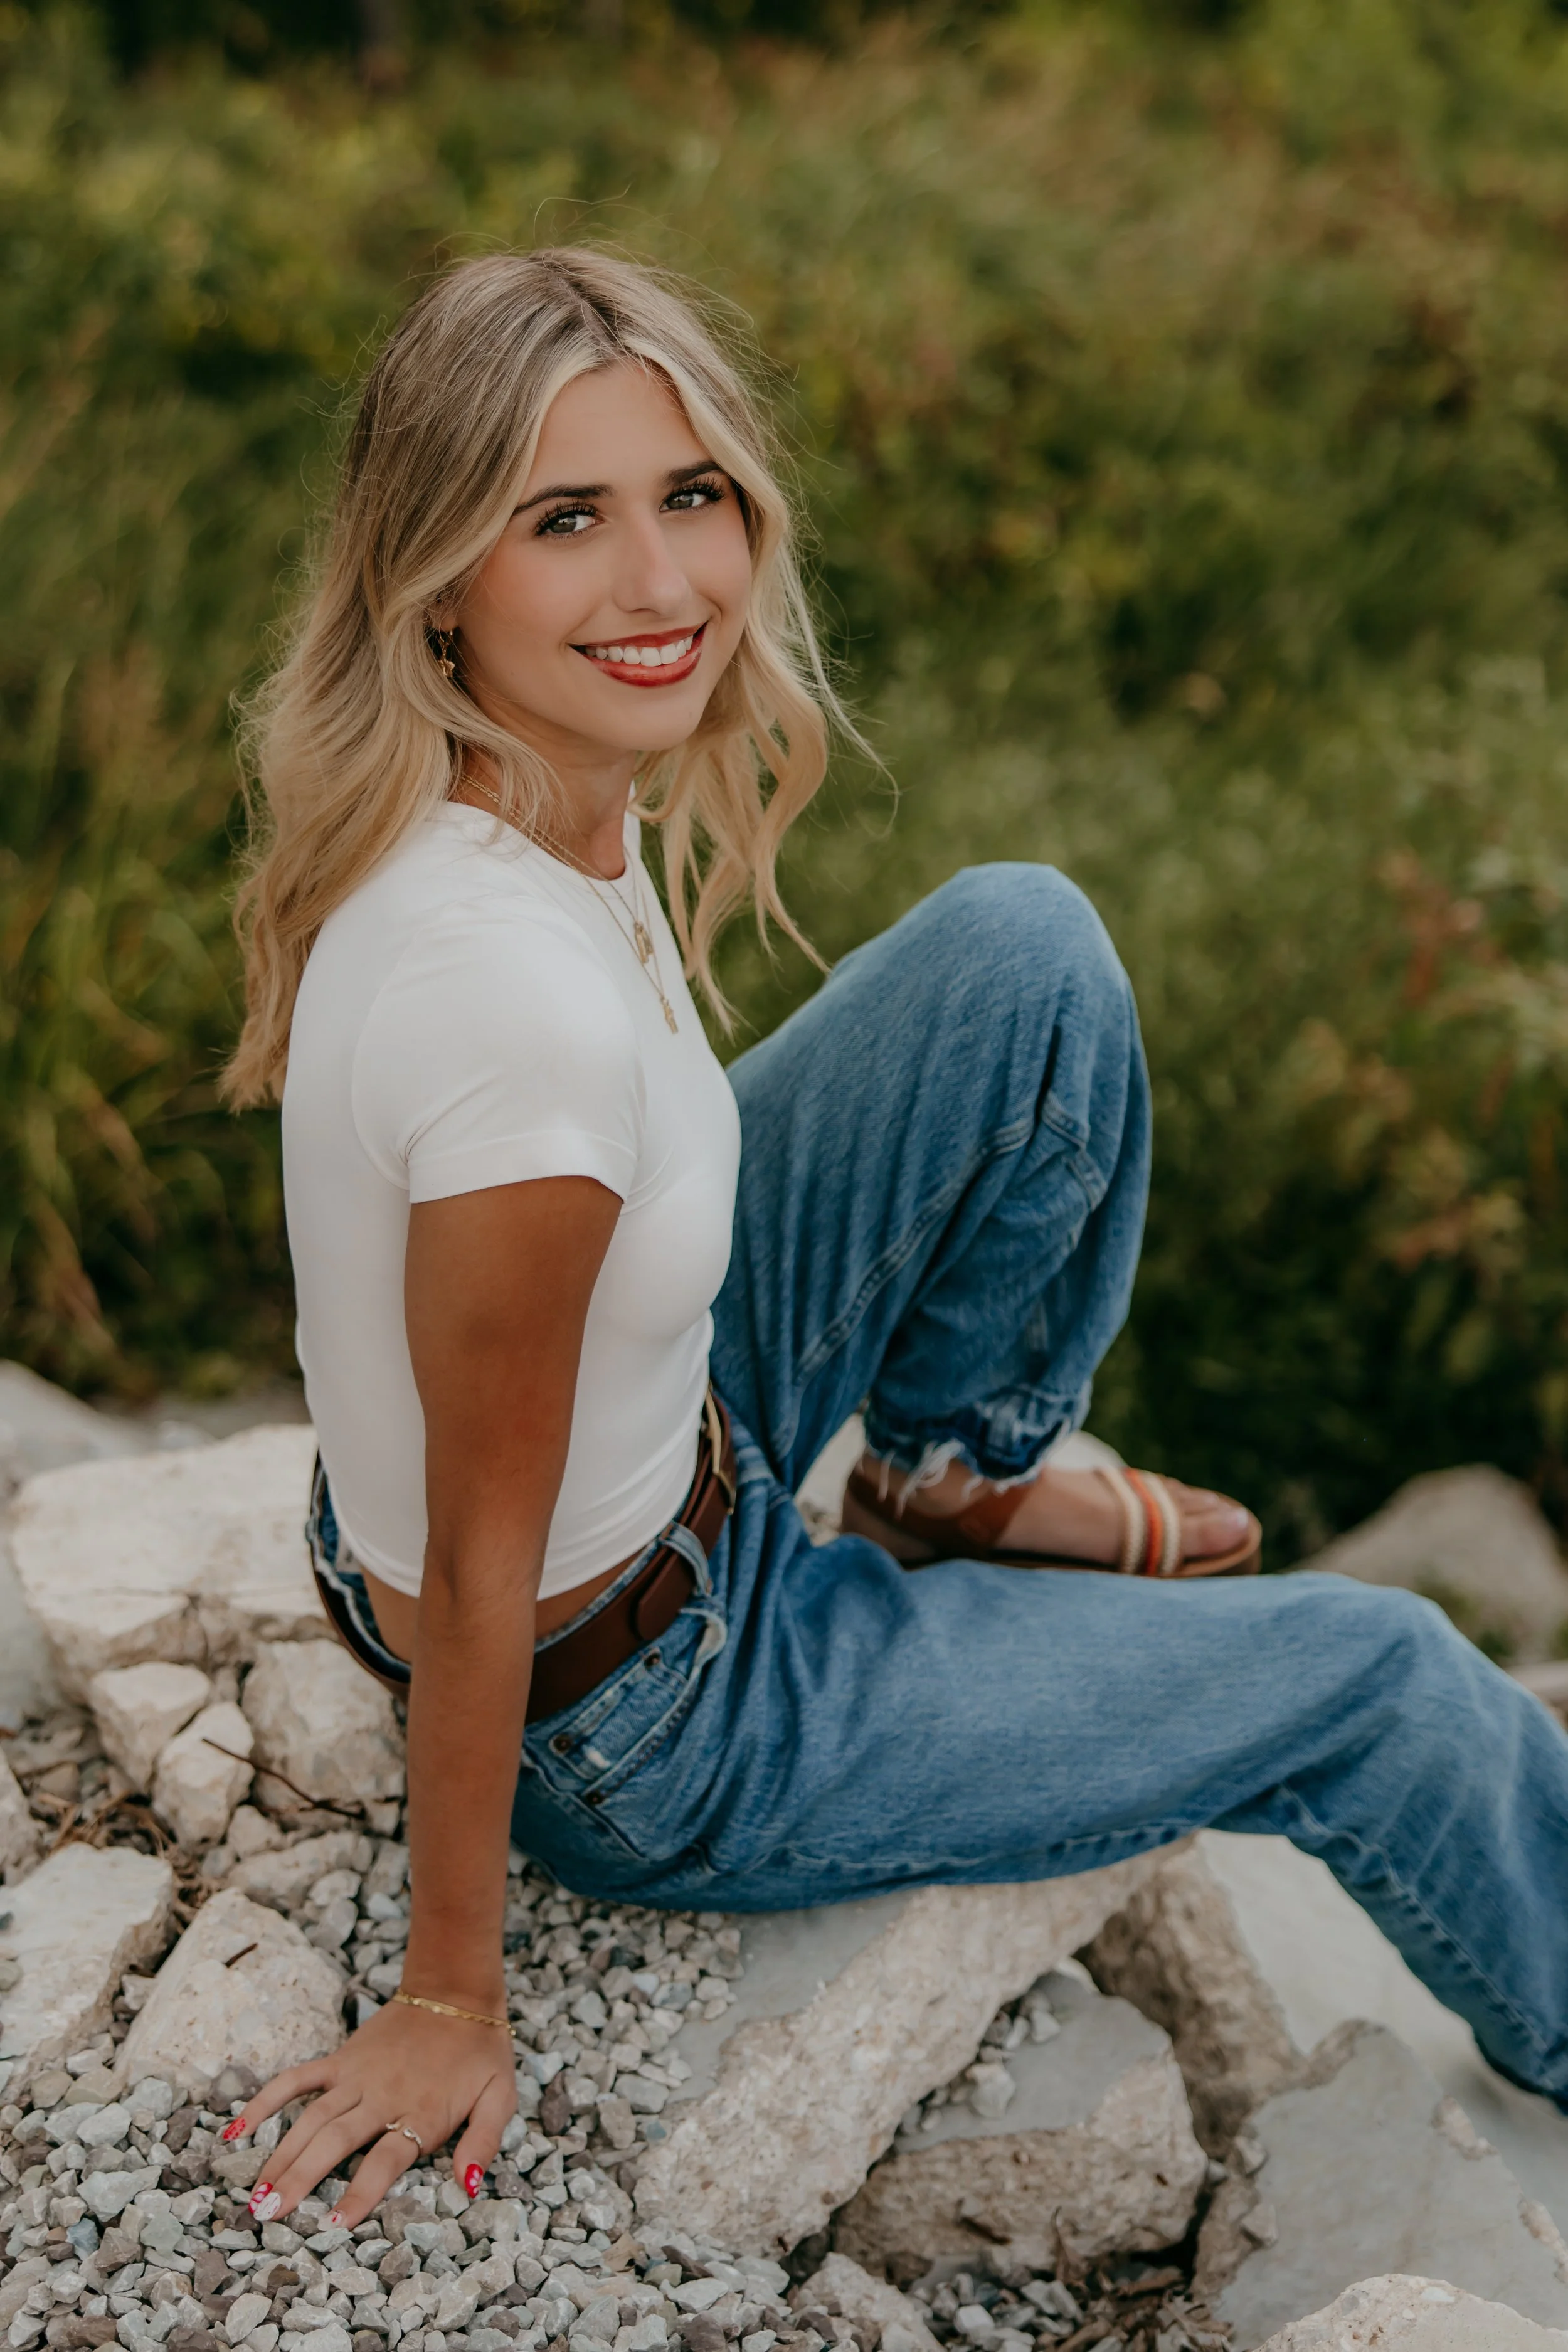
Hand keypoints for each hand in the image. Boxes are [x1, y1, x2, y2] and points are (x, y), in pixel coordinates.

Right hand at [225, 2000, 516, 2224]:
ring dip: (280, 2156)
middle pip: (334, 2142)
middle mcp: (381, 2096)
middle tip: (268, 2217)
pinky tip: (236, 2128)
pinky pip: (296, 2079)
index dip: (360, 2193)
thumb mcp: (500, 2097)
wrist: (456, 1990)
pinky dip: (265, 2101)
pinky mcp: (340, 2059)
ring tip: (255, 2195)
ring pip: (310, 2119)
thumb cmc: (479, 2051)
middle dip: (300, 2180)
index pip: (385, 2160)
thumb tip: (467, 2187)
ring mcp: (355, 2076)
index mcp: (420, 2112)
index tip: (334, 2227)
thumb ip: (484, 2141)